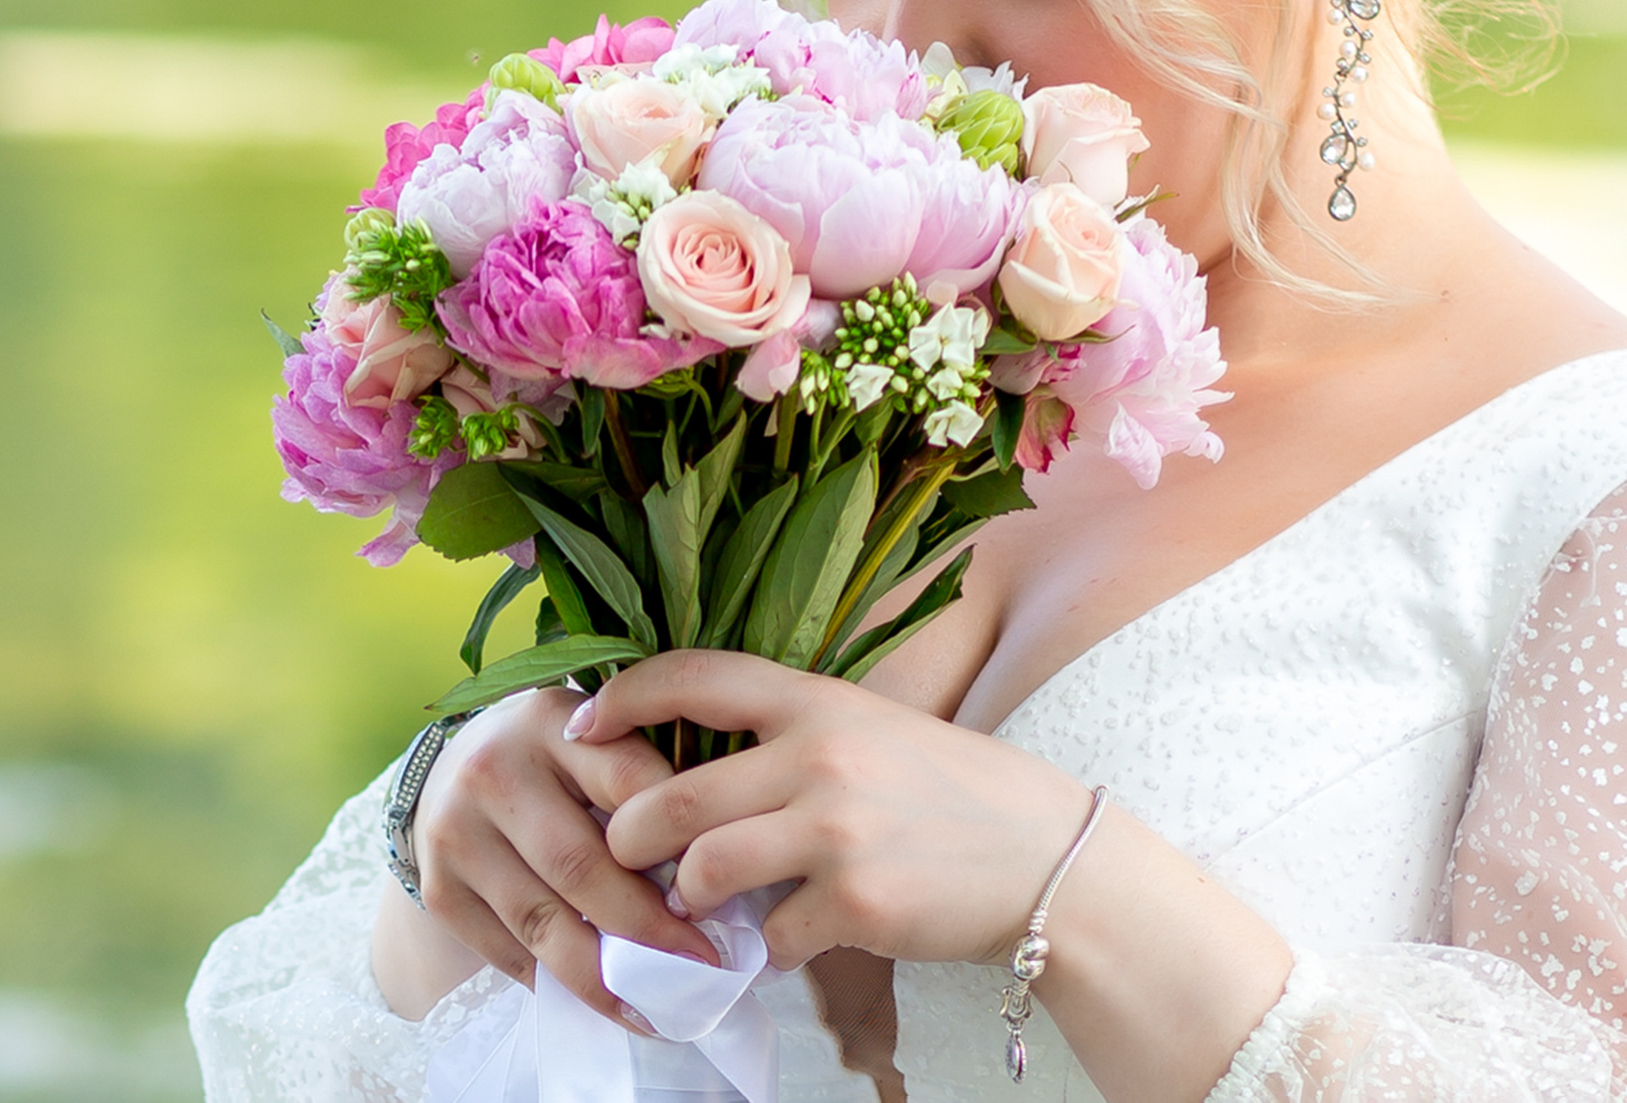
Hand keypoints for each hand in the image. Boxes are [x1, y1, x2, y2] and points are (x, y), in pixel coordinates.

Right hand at [403, 686, 719, 1024]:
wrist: (454, 768)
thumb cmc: (554, 757)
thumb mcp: (596, 737)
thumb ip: (645, 774)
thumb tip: (714, 858)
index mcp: (551, 721)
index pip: (628, 779)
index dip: (679, 836)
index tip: (723, 883)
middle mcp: (495, 771)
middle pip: (581, 863)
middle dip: (647, 926)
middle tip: (701, 964)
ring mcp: (456, 833)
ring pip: (542, 921)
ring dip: (604, 975)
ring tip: (656, 1007)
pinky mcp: (440, 888)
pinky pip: (507, 951)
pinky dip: (557, 983)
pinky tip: (602, 1000)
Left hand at [569, 651, 1098, 971]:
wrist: (1045, 854)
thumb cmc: (952, 792)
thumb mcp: (872, 732)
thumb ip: (789, 741)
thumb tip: (693, 774)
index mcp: (818, 701)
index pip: (695, 676)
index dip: (622, 698)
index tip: (581, 729)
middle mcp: (821, 756)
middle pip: (671, 798)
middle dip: (631, 837)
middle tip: (634, 856)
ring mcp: (836, 831)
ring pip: (701, 873)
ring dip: (690, 902)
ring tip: (709, 909)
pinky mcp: (854, 902)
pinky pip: (768, 938)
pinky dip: (767, 950)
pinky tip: (792, 940)